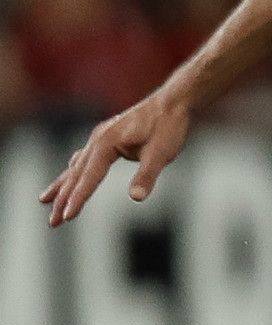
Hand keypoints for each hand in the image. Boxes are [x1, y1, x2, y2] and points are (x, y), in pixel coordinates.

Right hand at [41, 93, 192, 226]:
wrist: (174, 101)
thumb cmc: (169, 126)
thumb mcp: (162, 153)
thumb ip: (147, 175)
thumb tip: (137, 198)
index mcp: (106, 142)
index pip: (88, 176)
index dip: (78, 198)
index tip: (66, 218)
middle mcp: (98, 139)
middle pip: (76, 174)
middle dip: (63, 199)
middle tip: (52, 223)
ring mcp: (100, 137)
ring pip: (77, 166)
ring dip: (63, 186)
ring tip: (44, 201)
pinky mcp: (107, 137)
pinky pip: (85, 158)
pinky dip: (75, 171)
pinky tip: (69, 176)